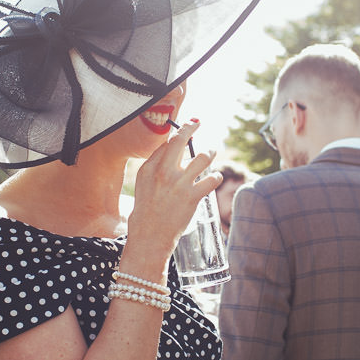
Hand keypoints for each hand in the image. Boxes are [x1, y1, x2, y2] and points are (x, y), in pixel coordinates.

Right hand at [125, 118, 221, 265]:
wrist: (149, 234)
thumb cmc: (147, 209)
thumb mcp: (143, 183)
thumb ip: (155, 164)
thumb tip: (170, 146)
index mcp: (149, 168)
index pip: (167, 142)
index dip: (179, 131)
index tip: (187, 126)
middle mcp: (163, 172)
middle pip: (180, 140)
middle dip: (191, 128)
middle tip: (198, 124)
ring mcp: (179, 184)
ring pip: (202, 157)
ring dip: (210, 152)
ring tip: (212, 152)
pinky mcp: (192, 197)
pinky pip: (212, 179)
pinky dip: (216, 177)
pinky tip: (215, 178)